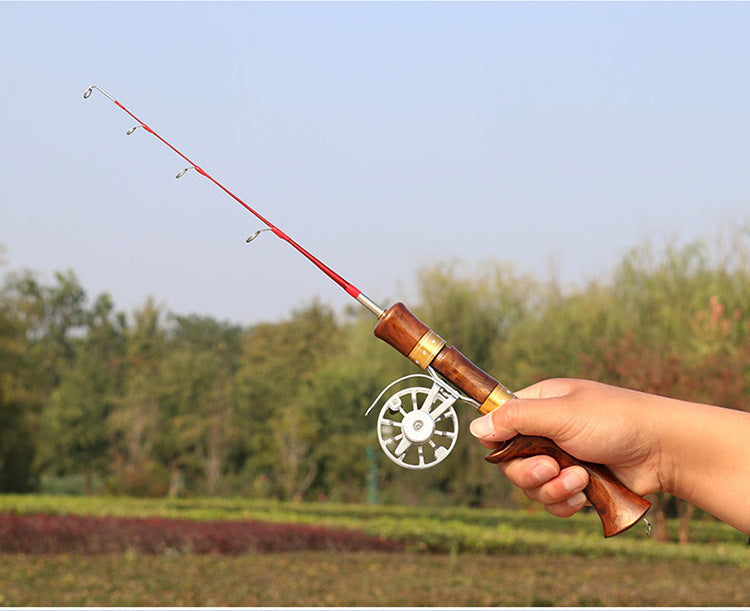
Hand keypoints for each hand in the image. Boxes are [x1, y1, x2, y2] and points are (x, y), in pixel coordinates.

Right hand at [469, 378, 664, 517]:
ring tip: (580, 480)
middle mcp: (547, 432)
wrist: (664, 449)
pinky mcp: (578, 484)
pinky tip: (583, 496)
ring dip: (552, 489)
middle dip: (530, 472)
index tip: (508, 451)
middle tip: (552, 468)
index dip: (499, 441)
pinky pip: (554, 502)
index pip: (500, 424)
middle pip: (511, 463)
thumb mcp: (561, 413)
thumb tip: (476, 427)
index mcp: (540, 405)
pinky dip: (565, 503)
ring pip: (532, 486)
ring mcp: (562, 459)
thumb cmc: (616, 419)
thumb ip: (517, 419)